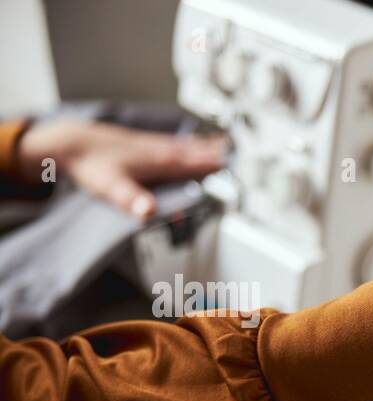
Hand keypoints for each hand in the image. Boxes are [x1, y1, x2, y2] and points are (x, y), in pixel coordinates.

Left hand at [16, 120, 225, 217]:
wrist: (66, 141)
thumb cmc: (88, 164)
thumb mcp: (111, 188)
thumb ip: (132, 200)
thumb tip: (149, 212)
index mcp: (156, 161)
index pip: (190, 164)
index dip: (210, 165)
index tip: (229, 165)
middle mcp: (155, 150)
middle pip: (190, 152)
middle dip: (210, 153)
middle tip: (231, 151)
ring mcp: (147, 145)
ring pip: (180, 145)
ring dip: (198, 146)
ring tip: (215, 143)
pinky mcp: (137, 143)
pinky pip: (167, 143)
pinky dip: (180, 143)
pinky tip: (178, 143)